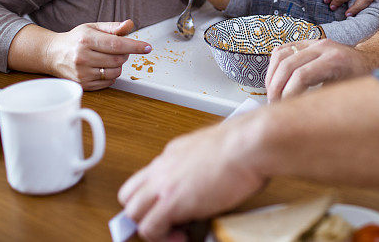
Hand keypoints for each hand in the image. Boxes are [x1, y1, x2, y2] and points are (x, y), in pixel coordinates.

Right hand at [44, 19, 150, 89]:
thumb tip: (129, 25)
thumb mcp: (93, 27)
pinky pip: (108, 82)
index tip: (147, 47)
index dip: (135, 46)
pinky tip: (102, 67)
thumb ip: (113, 27)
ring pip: (115, 72)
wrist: (52, 54)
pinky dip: (111, 75)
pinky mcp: (83, 84)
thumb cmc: (76, 39)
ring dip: (118, 65)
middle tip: (119, 49)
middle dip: (125, 54)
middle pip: (118, 59)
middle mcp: (82, 57)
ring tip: (108, 58)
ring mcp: (81, 72)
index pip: (117, 44)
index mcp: (86, 40)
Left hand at [118, 119, 266, 241]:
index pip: (147, 177)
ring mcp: (164, 183)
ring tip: (175, 233)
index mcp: (174, 152)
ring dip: (151, 226)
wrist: (249, 145)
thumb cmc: (245, 145)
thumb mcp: (216, 150)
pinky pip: (149, 228)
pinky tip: (183, 237)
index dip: (152, 197)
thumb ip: (204, 165)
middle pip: (130, 194)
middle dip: (143, 212)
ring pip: (132, 212)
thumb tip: (212, 180)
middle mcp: (163, 166)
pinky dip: (162, 238)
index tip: (166, 208)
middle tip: (165, 222)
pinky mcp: (171, 202)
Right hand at [265, 39, 378, 101]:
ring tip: (273, 96)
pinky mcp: (307, 42)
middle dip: (276, 89)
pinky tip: (276, 83)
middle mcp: (323, 47)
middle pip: (287, 65)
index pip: (301, 76)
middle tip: (274, 107)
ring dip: (272, 77)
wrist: (370, 62)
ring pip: (280, 54)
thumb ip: (324, 102)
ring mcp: (314, 42)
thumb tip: (298, 117)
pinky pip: (282, 50)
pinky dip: (274, 67)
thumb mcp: (347, 96)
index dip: (288, 95)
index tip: (286, 110)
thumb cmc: (361, 83)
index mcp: (336, 60)